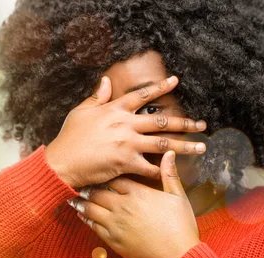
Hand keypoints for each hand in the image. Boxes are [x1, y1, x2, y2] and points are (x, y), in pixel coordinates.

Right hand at [45, 75, 206, 188]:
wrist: (62, 162)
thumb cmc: (69, 137)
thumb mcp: (80, 112)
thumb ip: (97, 97)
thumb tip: (107, 80)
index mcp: (114, 110)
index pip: (142, 95)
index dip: (160, 87)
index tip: (176, 81)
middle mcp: (125, 124)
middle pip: (162, 121)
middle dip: (184, 123)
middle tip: (201, 125)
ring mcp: (127, 144)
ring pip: (163, 144)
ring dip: (185, 146)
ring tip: (201, 147)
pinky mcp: (126, 163)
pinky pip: (150, 167)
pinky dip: (163, 169)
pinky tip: (175, 170)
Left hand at [69, 150, 199, 257]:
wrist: (178, 256)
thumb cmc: (181, 226)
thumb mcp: (178, 197)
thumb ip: (169, 174)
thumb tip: (169, 153)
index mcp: (138, 193)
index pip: (114, 179)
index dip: (104, 175)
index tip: (96, 171)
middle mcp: (123, 206)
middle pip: (97, 192)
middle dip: (87, 187)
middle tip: (78, 182)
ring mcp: (115, 223)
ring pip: (91, 208)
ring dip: (81, 201)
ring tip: (73, 197)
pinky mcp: (112, 239)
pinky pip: (93, 225)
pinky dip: (85, 218)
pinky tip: (81, 214)